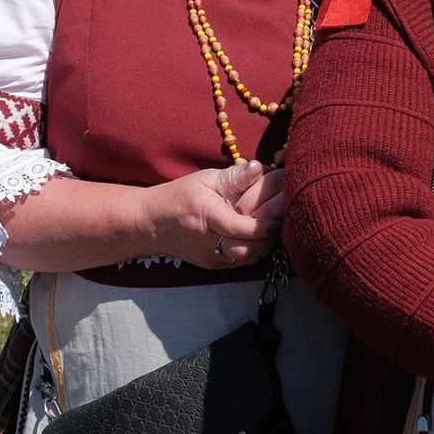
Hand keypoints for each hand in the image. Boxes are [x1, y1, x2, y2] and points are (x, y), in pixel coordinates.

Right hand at [150, 162, 281, 269]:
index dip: (264, 225)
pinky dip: (254, 250)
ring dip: (264, 245)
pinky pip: (240, 262)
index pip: (241, 228)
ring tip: (272, 226)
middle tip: (281, 219)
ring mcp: (211, 257)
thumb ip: (234, 177)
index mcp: (207, 217)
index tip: (279, 214)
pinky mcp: (213, 265)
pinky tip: (258, 235)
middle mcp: (209, 242)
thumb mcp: (205, 179)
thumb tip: (259, 168)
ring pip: (247, 259)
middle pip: (248, 250)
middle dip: (269, 237)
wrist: (151, 223)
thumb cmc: (179, 197)